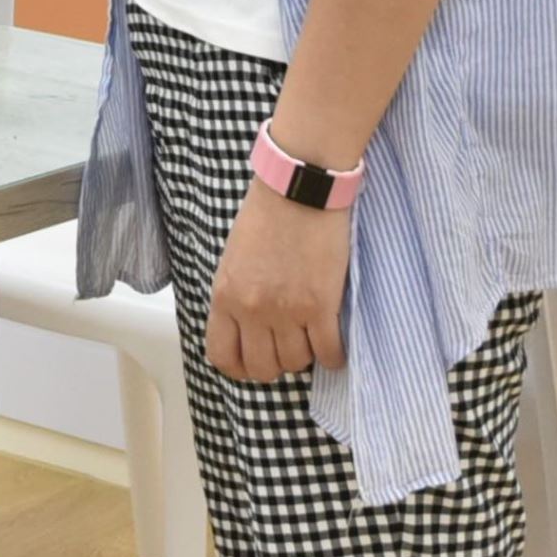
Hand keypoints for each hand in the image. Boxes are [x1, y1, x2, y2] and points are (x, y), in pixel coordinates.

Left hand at [203, 184, 349, 381]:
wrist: (299, 188)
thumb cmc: (266, 215)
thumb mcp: (234, 258)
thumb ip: (236, 296)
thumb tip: (247, 328)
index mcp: (225, 295)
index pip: (222, 356)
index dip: (239, 368)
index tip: (252, 362)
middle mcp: (252, 310)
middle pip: (262, 368)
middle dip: (275, 363)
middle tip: (286, 345)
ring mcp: (287, 311)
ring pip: (296, 363)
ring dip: (304, 354)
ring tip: (310, 335)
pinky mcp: (321, 306)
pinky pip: (329, 353)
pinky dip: (334, 355)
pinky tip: (333, 342)